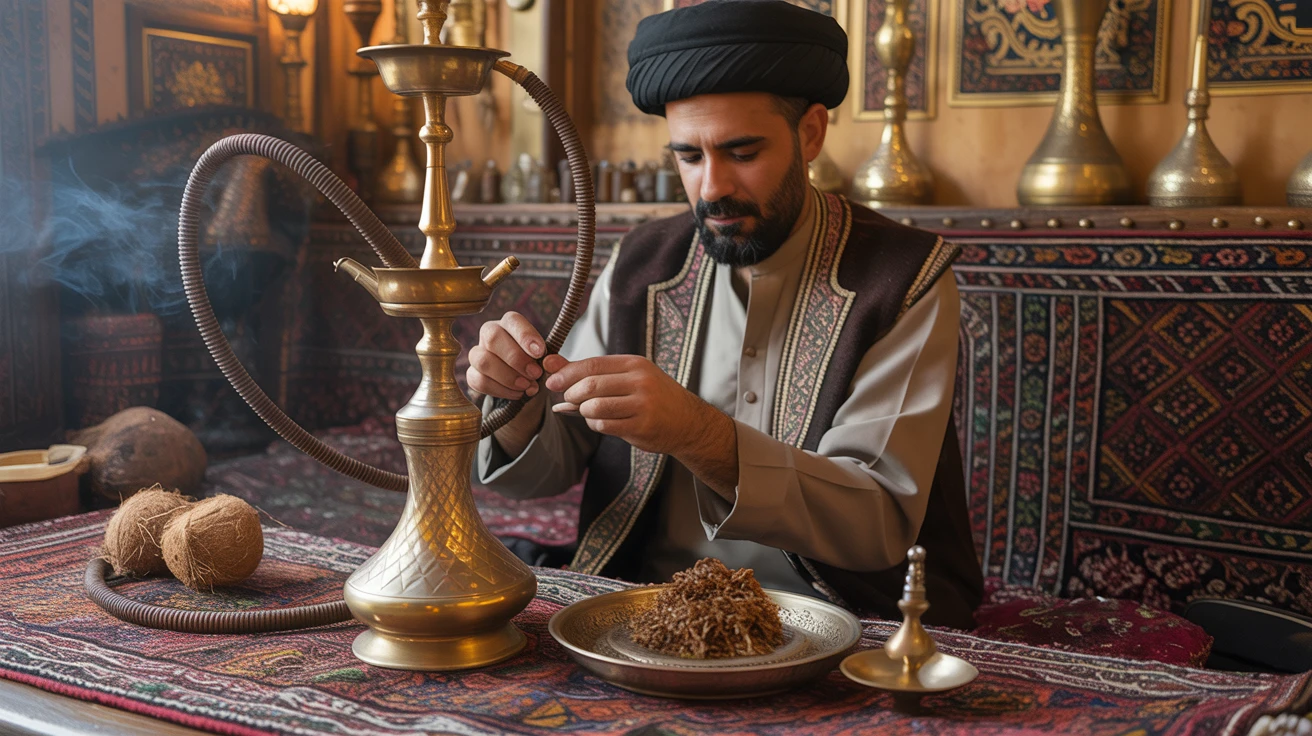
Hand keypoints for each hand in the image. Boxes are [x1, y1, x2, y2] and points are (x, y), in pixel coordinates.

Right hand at [467, 312, 545, 399]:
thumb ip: (549, 360)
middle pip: (493, 338)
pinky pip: (479, 381)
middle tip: (535, 373)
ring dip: (508, 377)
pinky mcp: (472, 373)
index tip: (540, 352)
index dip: (525, 336)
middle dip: (516, 359)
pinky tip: (517, 394)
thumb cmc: (536, 364)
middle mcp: (489, 333)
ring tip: (527, 386)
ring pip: (483, 361)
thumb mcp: (546, 358)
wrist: (525, 383)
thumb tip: (549, 363)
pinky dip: (501, 390)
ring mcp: (477, 353)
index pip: (512, 320)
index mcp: (509, 323)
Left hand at [544, 354, 716, 456]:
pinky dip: (595, 424)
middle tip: (567, 400)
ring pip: (595, 408)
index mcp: (635, 364)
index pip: (593, 364)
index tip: (551, 380)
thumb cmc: (653, 396)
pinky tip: (600, 422)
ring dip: (583, 412)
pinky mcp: (641, 427)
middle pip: (591, 386)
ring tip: (587, 411)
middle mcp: (640, 382)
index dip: (567, 373)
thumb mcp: (629, 376)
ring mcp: (642, 405)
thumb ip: (593, 371)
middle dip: (571, 394)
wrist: (687, 421)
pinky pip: (604, 426)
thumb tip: (552, 365)